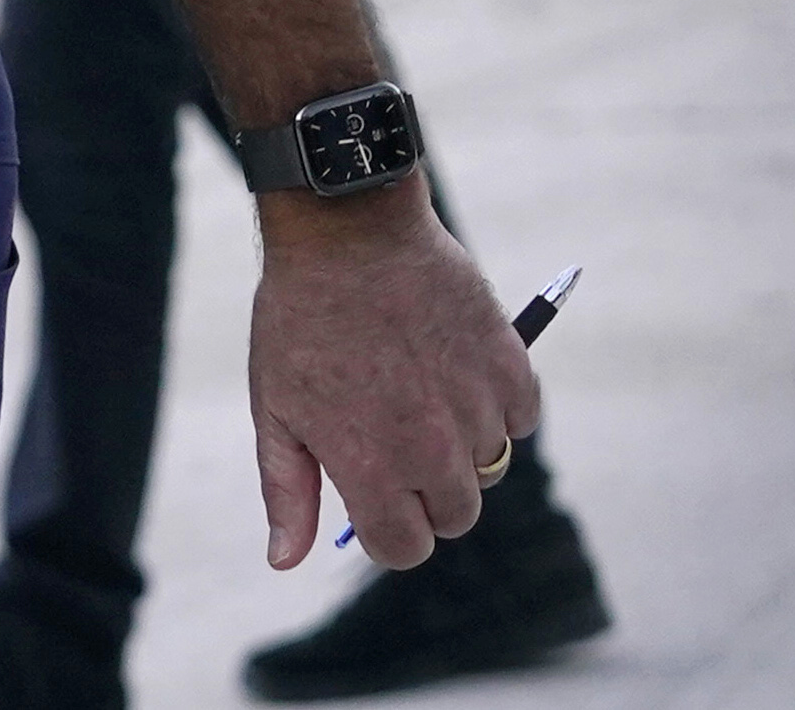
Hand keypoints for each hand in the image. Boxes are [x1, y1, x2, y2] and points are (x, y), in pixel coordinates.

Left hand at [249, 190, 540, 569]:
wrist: (347, 232)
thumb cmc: (300, 319)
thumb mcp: (274, 407)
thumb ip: (287, 491)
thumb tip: (286, 561)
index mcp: (373, 469)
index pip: (404, 549)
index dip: (386, 528)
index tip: (371, 493)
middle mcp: (434, 452)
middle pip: (454, 518)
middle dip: (424, 492)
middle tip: (391, 435)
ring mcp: (477, 410)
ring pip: (488, 468)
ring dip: (459, 445)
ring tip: (414, 387)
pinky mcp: (511, 368)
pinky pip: (520, 419)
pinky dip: (496, 404)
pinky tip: (452, 366)